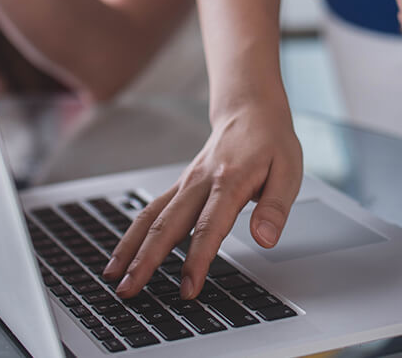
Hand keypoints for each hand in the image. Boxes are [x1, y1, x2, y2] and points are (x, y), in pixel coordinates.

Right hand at [103, 102, 302, 298]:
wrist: (250, 110)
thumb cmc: (271, 143)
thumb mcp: (289, 172)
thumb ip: (275, 208)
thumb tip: (265, 239)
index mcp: (230, 181)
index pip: (209, 227)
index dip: (197, 260)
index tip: (188, 288)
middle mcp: (200, 182)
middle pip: (167, 225)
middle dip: (146, 261)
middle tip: (130, 290)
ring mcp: (185, 183)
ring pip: (150, 217)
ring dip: (130, 248)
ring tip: (113, 277)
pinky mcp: (179, 186)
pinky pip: (150, 210)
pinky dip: (133, 234)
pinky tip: (122, 255)